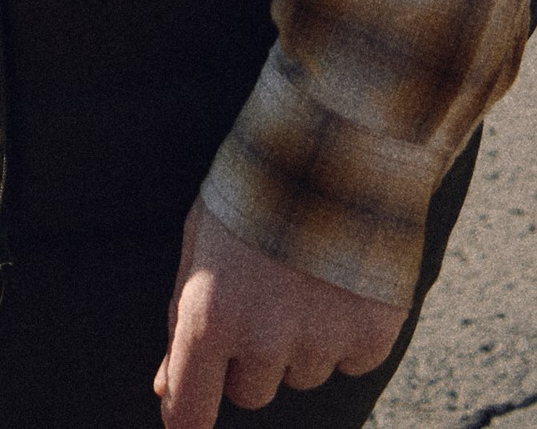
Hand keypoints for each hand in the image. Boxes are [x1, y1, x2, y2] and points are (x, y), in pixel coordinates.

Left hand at [156, 202, 407, 424]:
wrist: (336, 135)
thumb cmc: (255, 186)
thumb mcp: (201, 240)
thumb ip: (182, 319)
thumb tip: (165, 390)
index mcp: (209, 317)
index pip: (189, 414)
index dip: (188, 416)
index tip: (193, 414)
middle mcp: (262, 341)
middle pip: (251, 393)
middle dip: (252, 355)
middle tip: (266, 290)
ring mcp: (320, 341)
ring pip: (302, 374)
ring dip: (303, 339)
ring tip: (308, 269)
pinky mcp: (371, 335)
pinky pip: (351, 360)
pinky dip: (349, 330)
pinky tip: (345, 275)